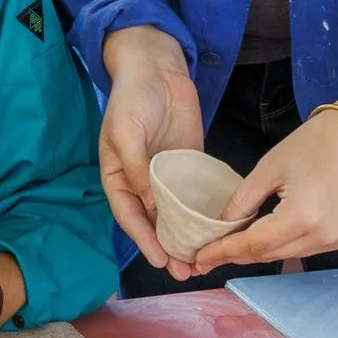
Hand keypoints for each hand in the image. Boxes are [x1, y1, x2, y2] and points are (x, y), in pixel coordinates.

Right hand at [100, 26, 203, 279]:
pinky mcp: (190, 165)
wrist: (158, 66)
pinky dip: (205, 213)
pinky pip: (197, 194)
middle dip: (169, 248)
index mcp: (119, 176)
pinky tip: (218, 229)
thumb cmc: (133, 96)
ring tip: (203, 261)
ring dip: (188, 237)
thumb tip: (150, 204)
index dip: (143, 240)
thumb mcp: (127, 131)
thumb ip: (136, 168)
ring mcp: (168, 175)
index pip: (129, 216)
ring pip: (177, 215)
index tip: (160, 259)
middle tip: (186, 271)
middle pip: (154, 223)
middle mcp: (143, 182)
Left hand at [191, 85, 337, 274]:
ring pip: (284, 254)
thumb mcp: (270, 167)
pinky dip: (278, 246)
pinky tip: (259, 239)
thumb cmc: (316, 143)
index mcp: (302, 217)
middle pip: (268, 254)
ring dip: (256, 252)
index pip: (254, 244)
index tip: (199, 257)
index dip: (224, 252)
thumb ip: (243, 200)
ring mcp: (335, 241)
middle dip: (235, 255)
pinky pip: (301, 249)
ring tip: (227, 248)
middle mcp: (321, 237)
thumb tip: (222, 224)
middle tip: (205, 256)